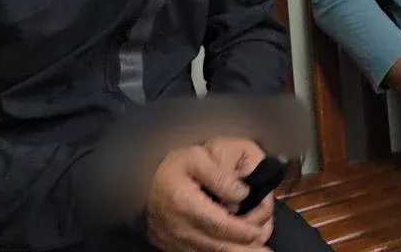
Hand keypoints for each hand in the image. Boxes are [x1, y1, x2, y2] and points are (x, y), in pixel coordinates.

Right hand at [146, 142, 274, 251]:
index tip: (259, 230)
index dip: (242, 231)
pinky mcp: (176, 248)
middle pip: (218, 246)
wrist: (141, 188)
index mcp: (186, 205)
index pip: (220, 224)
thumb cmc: (171, 170)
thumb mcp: (195, 158)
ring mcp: (177, 242)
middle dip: (245, 249)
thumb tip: (243, 193)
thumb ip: (220, 174)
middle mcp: (181, 229)